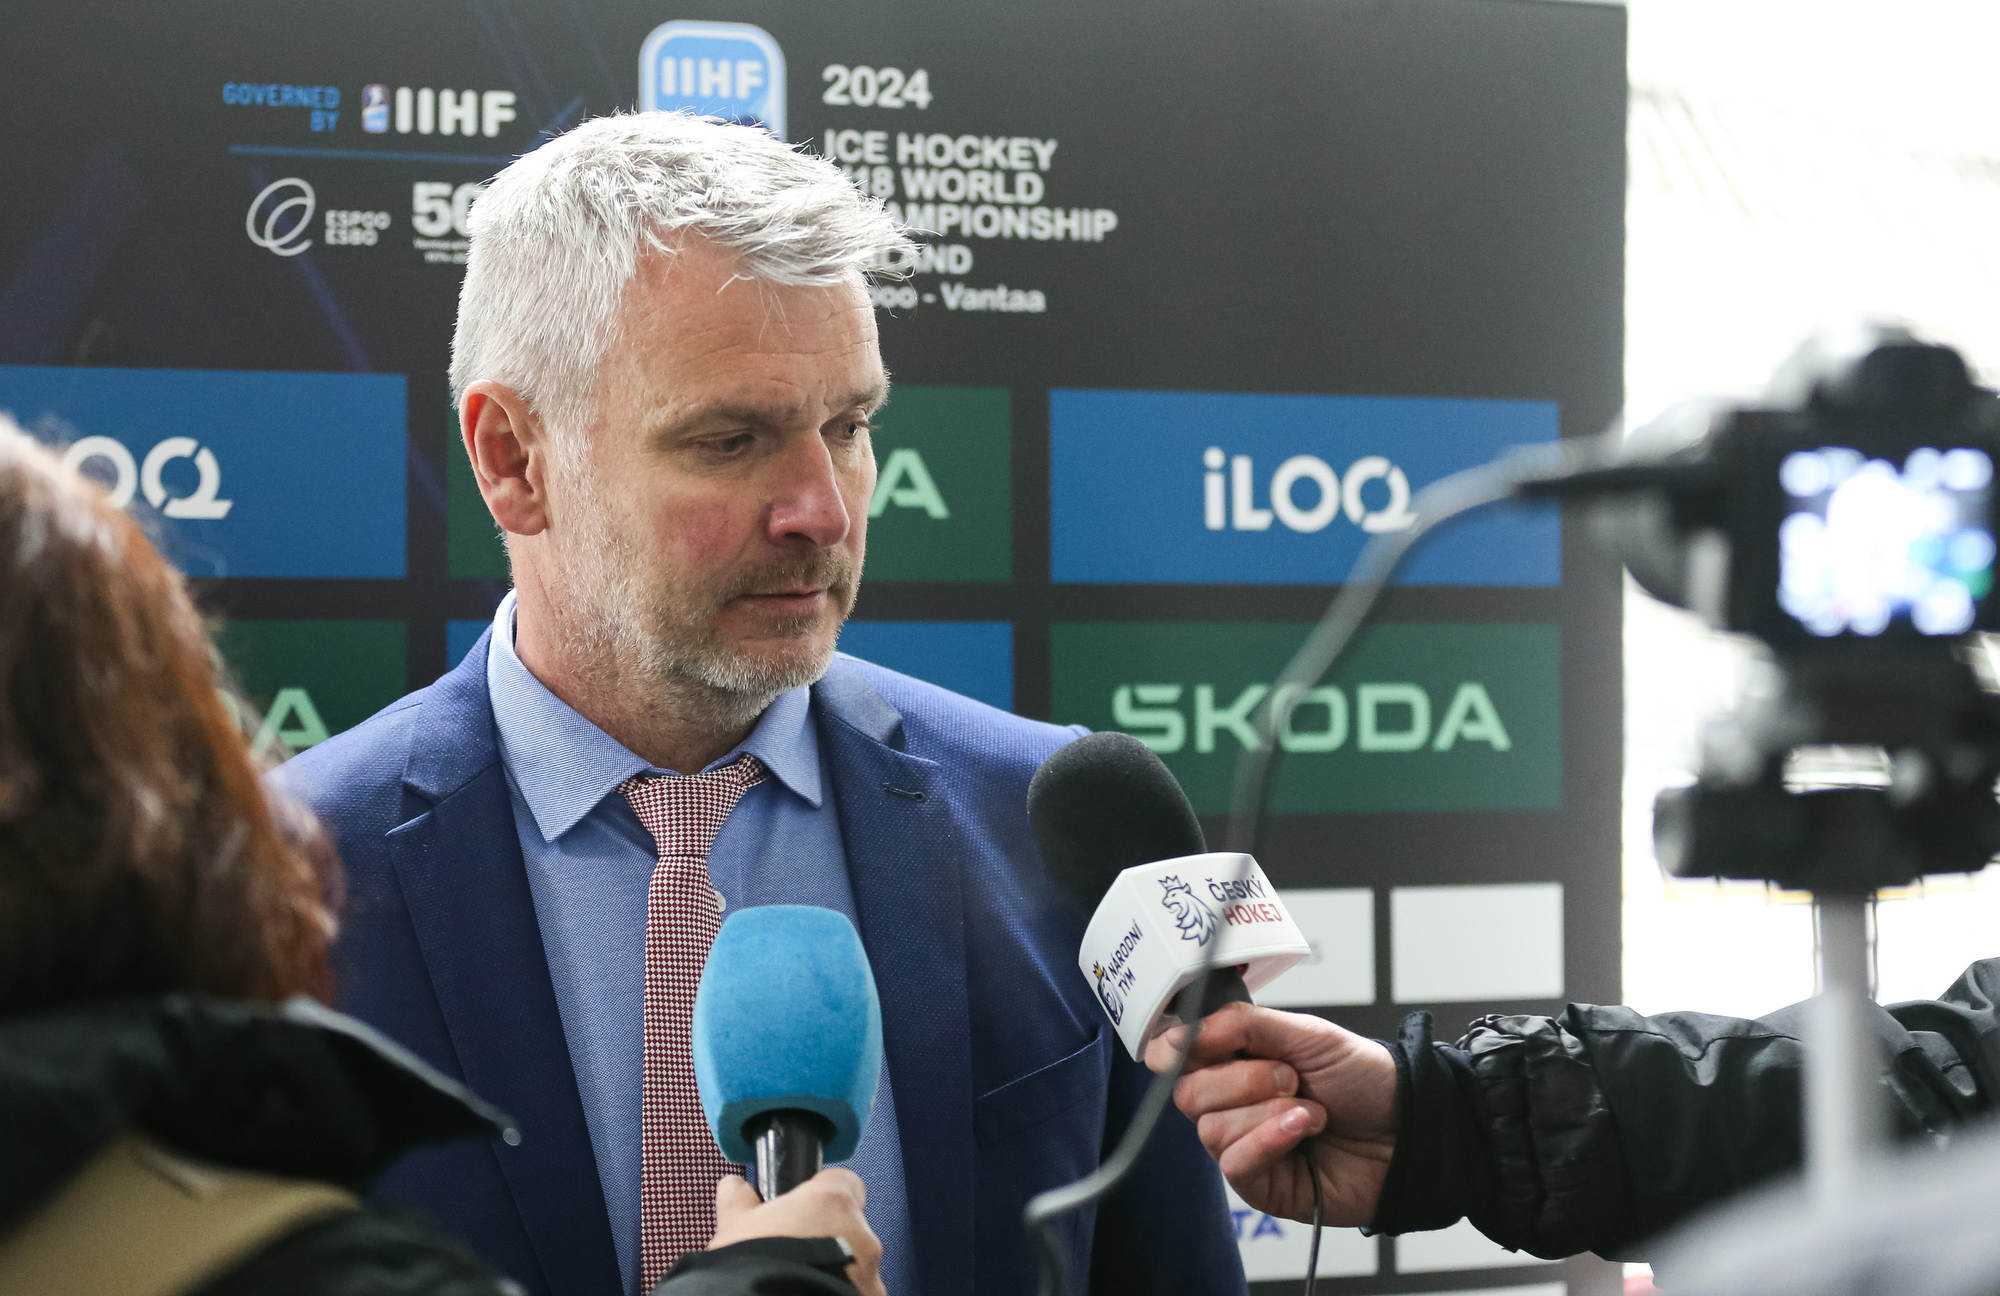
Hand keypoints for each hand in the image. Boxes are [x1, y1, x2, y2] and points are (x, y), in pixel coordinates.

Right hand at [710, 1170, 886, 1295]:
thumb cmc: (754, 1271)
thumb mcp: (734, 1230)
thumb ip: (741, 1201)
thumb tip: (734, 1188)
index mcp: (832, 1203)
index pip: (843, 1181)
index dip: (822, 1194)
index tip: (804, 1208)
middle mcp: (861, 1235)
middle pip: (850, 1226)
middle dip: (828, 1238)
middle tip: (795, 1252)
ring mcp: (869, 1274)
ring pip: (857, 1263)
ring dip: (837, 1268)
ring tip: (800, 1280)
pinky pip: (859, 1291)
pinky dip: (840, 1291)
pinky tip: (810, 1294)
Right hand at [1143, 1001, 1397, 1226]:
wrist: (1409, 1129)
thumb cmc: (1365, 1081)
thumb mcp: (1307, 1034)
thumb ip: (1241, 1025)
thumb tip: (1182, 1032)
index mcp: (1237, 1060)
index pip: (1177, 1055)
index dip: (1177, 1049)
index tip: (1196, 1045)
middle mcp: (1233, 1103)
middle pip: (1188, 1093)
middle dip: (1241, 1080)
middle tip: (1290, 1077)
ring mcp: (1243, 1145)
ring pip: (1210, 1129)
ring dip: (1266, 1113)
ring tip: (1311, 1110)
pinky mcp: (1259, 1185)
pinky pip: (1235, 1164)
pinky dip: (1268, 1141)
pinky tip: (1303, 1130)